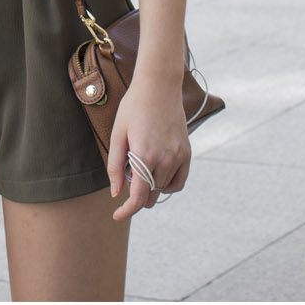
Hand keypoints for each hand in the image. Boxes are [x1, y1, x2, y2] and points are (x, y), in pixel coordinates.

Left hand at [107, 78, 190, 220]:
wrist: (159, 88)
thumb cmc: (133, 108)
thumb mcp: (117, 134)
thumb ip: (116, 166)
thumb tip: (116, 193)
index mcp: (144, 156)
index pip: (138, 196)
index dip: (127, 210)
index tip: (117, 216)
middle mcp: (165, 160)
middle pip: (151, 194)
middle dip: (136, 194)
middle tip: (126, 177)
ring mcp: (179, 157)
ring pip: (163, 188)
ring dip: (150, 187)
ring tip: (139, 166)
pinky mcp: (187, 153)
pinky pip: (179, 181)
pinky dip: (167, 184)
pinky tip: (157, 174)